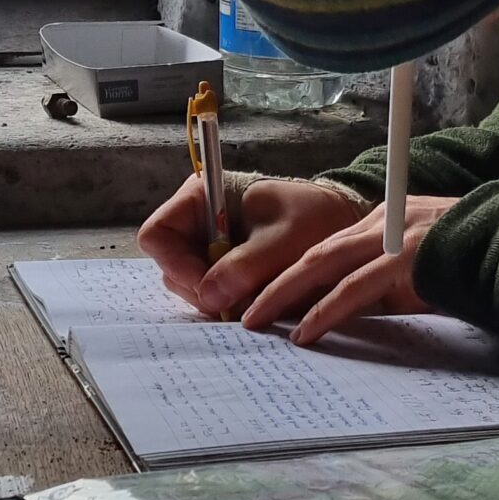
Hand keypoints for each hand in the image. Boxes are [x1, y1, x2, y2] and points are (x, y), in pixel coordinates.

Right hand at [136, 173, 363, 315]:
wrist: (341, 221)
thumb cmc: (313, 218)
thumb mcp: (282, 242)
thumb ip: (243, 267)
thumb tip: (208, 297)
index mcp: (201, 196)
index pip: (157, 235)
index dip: (176, 264)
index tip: (208, 288)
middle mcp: (197, 221)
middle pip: (172, 266)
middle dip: (201, 289)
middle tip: (236, 303)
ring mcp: (208, 245)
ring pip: (192, 284)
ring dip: (219, 299)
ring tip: (255, 296)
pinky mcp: (223, 266)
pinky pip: (213, 291)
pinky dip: (232, 301)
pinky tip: (257, 297)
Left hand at [240, 195, 459, 344]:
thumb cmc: (474, 259)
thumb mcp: (423, 261)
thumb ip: (390, 275)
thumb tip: (351, 307)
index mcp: (386, 218)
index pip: (329, 246)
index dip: (294, 271)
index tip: (267, 295)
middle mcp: (384, 222)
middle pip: (314, 252)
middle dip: (274, 282)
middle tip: (242, 309)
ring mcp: (394, 240)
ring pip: (323, 267)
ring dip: (284, 297)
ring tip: (256, 321)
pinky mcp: (405, 262)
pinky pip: (354, 291)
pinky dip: (325, 313)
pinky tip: (305, 333)